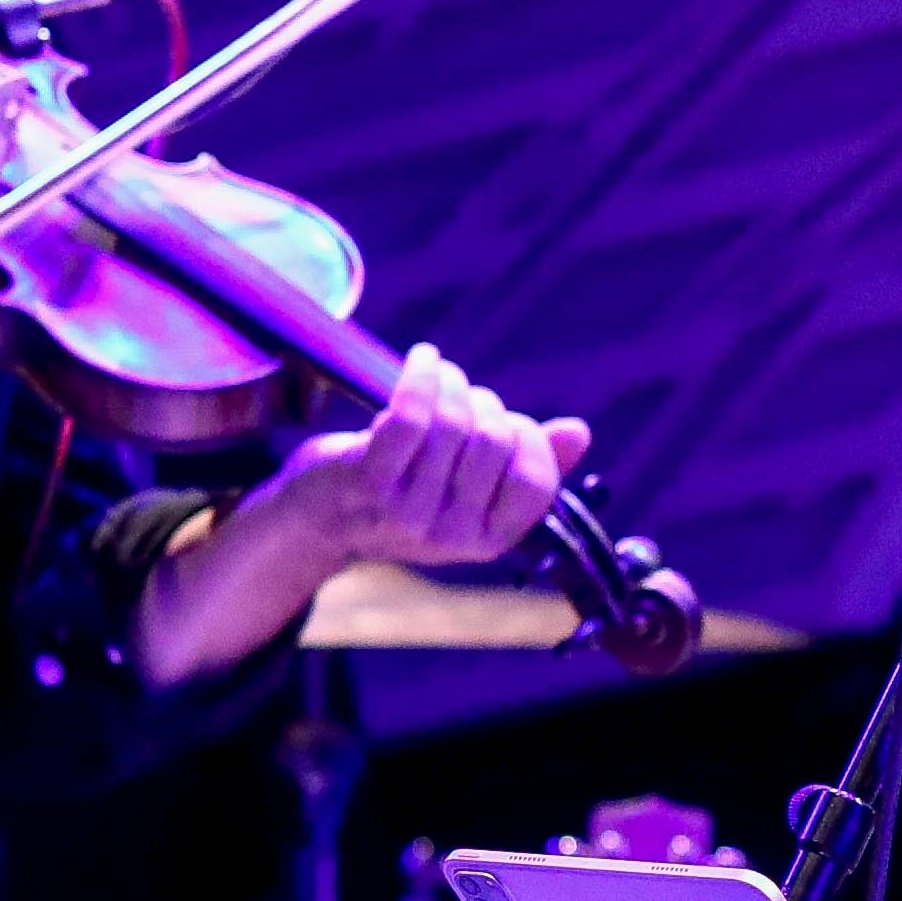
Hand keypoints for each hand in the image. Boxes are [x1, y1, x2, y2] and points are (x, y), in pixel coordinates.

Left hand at [258, 345, 585, 571]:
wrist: (322, 517)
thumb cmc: (406, 493)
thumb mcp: (473, 489)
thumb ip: (528, 463)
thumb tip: (579, 433)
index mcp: (490, 542)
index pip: (537, 481)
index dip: (529, 438)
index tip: (507, 422)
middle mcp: (452, 536)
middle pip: (494, 440)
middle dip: (484, 403)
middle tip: (464, 396)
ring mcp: (408, 511)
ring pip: (453, 421)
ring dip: (451, 382)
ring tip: (440, 375)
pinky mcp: (369, 481)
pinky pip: (411, 413)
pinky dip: (422, 374)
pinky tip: (424, 358)